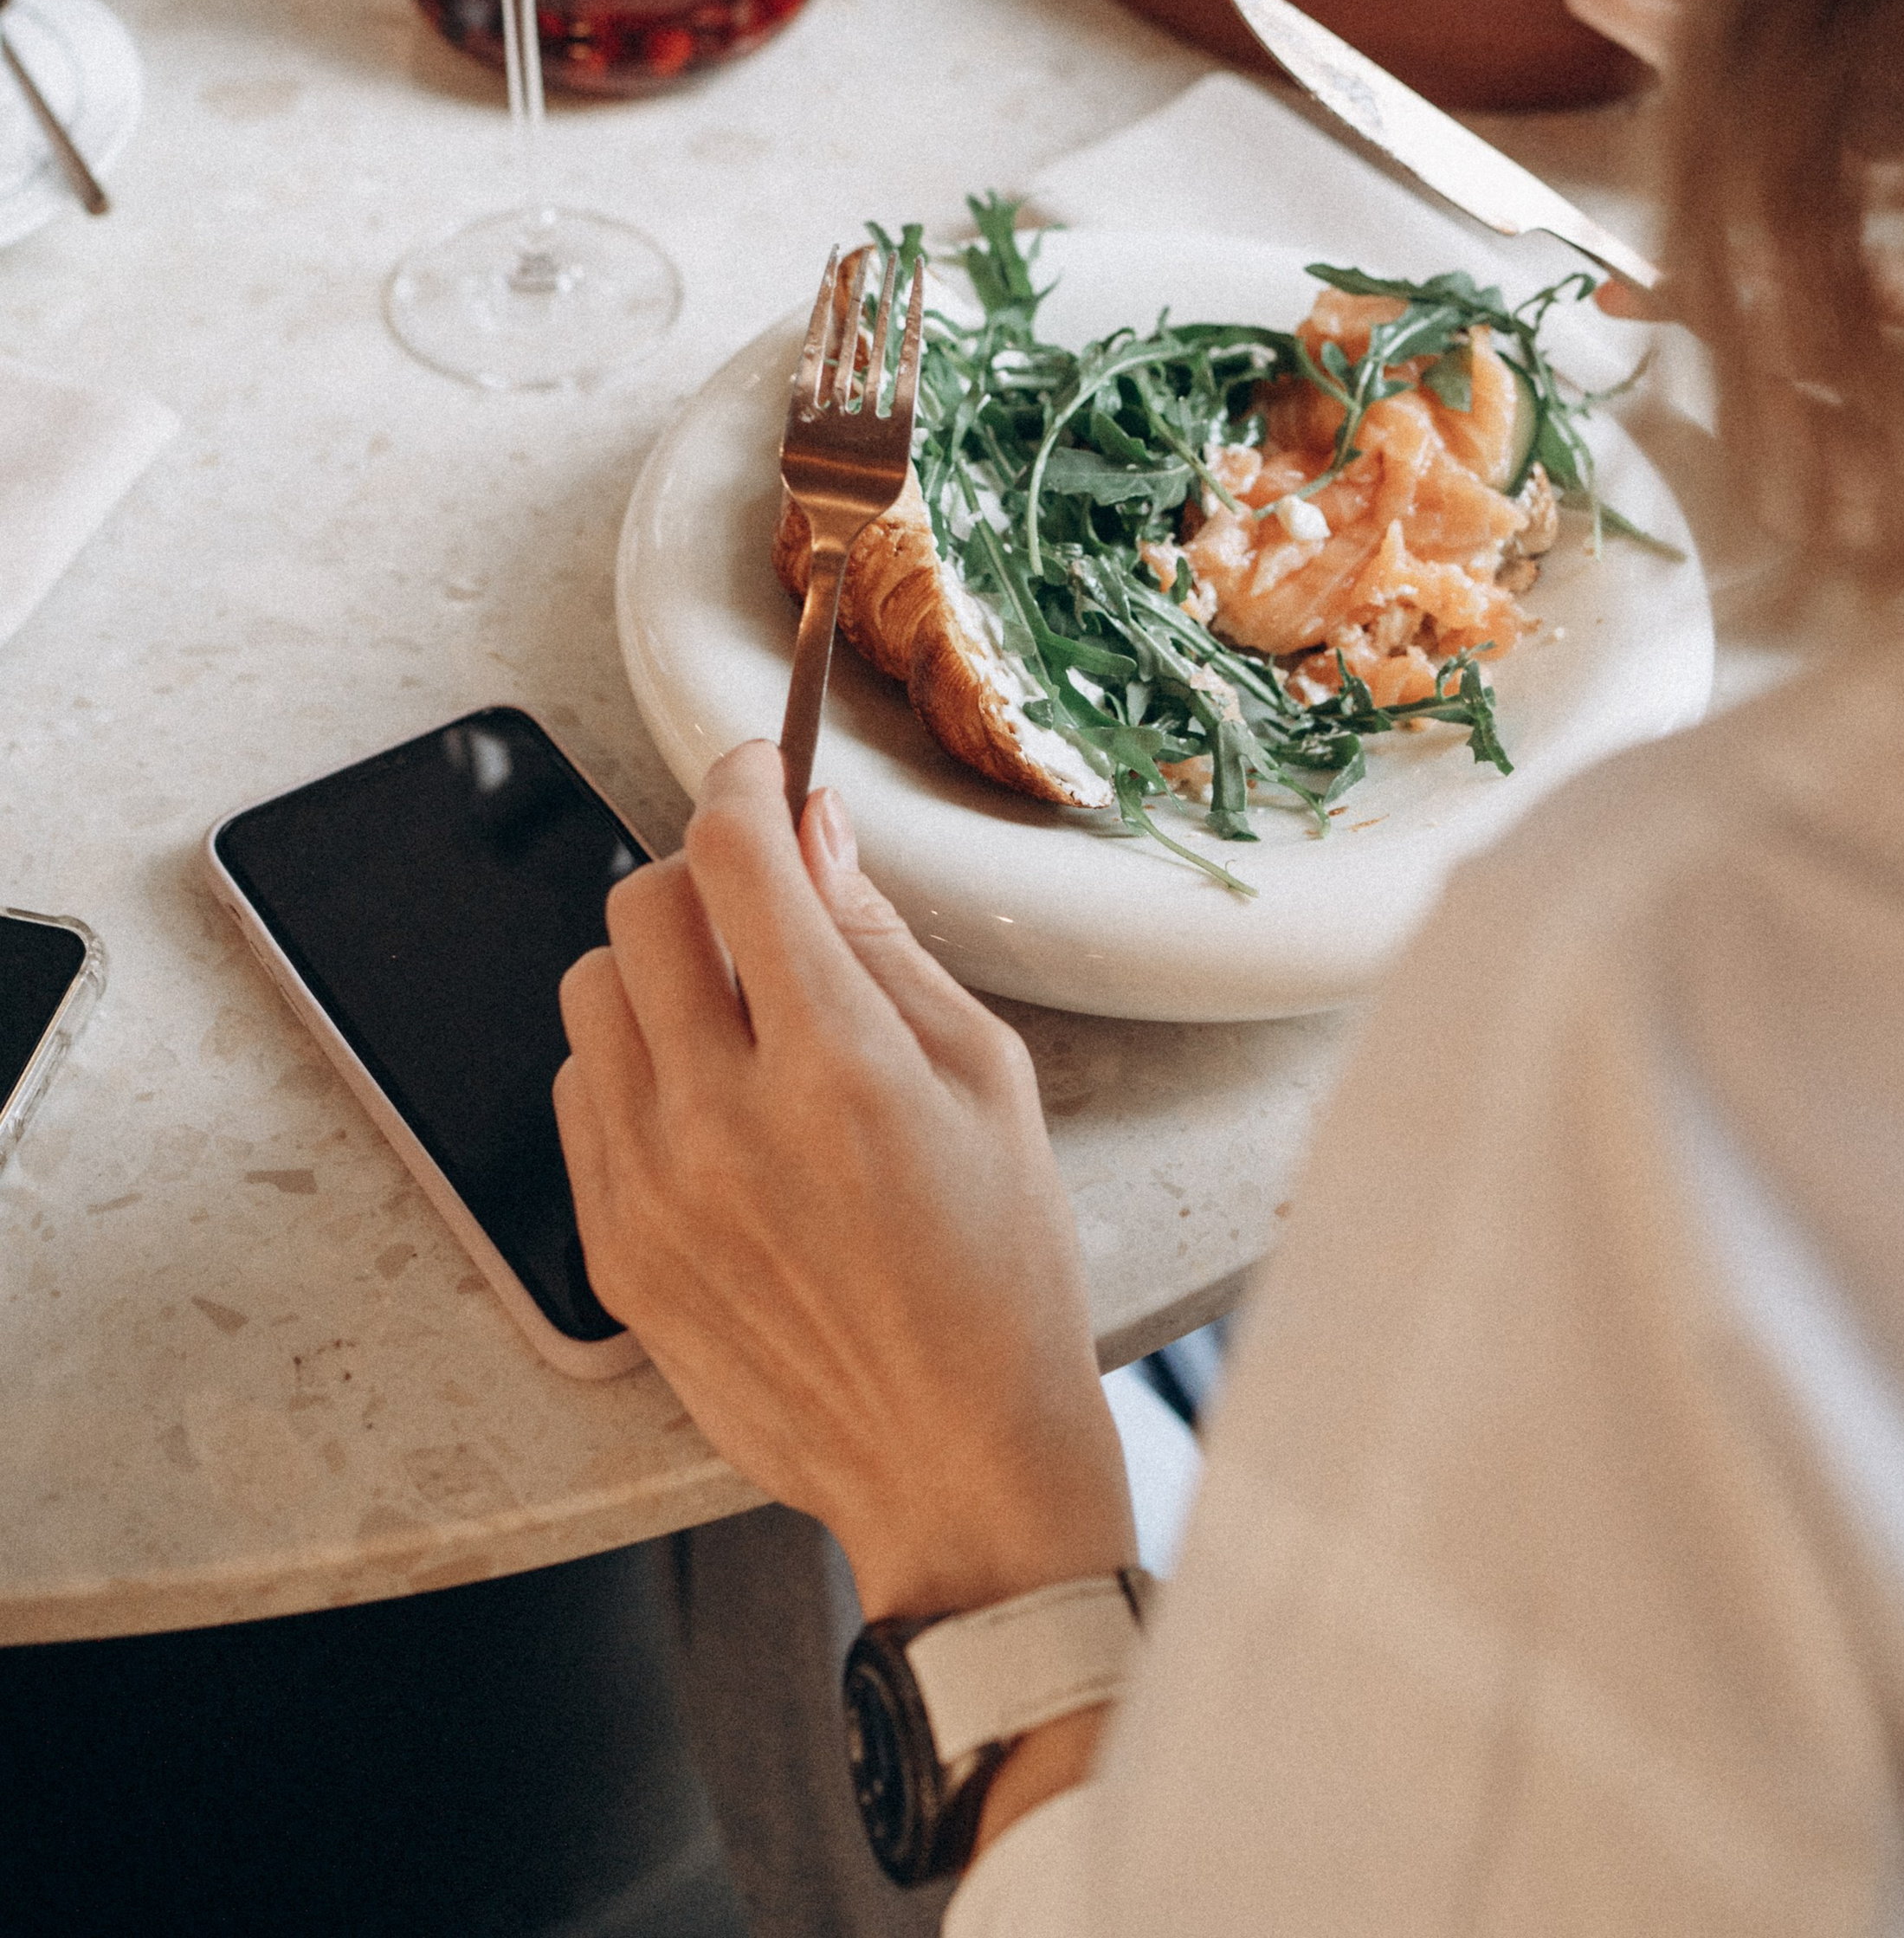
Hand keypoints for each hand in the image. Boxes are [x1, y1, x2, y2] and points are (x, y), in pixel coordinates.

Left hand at [555, 742, 1134, 1624]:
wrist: (954, 1461)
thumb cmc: (999, 1270)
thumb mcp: (985, 1076)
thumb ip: (881, 940)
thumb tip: (813, 828)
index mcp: (836, 1065)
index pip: (735, 855)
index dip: (743, 780)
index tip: (758, 769)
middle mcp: (724, 1120)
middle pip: (642, 905)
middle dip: (704, 873)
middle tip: (761, 902)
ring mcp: (653, 1190)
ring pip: (591, 991)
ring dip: (656, 968)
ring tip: (734, 1011)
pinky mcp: (613, 1249)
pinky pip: (578, 1092)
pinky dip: (632, 1063)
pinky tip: (708, 1100)